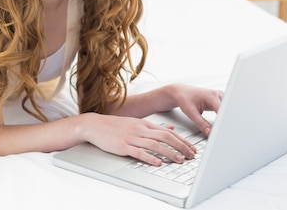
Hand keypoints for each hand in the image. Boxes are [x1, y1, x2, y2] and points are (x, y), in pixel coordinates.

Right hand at [81, 113, 196, 165]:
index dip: (182, 140)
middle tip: (191, 155)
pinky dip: (149, 158)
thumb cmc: (115, 126)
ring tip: (179, 160)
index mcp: (144, 124)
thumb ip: (154, 127)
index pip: (168, 132)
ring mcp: (131, 138)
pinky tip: (157, 163)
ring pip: (155, 145)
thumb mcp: (136, 123)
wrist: (95, 125)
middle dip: (180, 147)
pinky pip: (138, 152)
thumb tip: (171, 129)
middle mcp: (140, 130)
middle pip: (165, 138)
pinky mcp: (123, 146)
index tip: (192, 148)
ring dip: (169, 153)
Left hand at [171, 84, 223, 135]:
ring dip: (225, 118)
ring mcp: (219, 96)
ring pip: (228, 109)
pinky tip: (221, 122)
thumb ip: (201, 123)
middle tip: (223, 131)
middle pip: (227, 110)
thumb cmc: (184, 99)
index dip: (223, 121)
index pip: (222, 110)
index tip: (222, 130)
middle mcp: (217, 94)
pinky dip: (224, 116)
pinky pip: (225, 108)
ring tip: (221, 126)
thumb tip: (209, 132)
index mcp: (211, 96)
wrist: (181, 93)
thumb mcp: (191, 113)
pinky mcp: (219, 100)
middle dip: (226, 120)